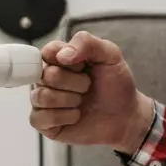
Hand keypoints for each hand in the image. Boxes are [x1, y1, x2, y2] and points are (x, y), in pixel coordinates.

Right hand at [29, 31, 154, 152]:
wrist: (125, 116)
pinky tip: (76, 115)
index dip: (69, 61)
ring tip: (82, 101)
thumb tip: (62, 55)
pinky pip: (39, 118)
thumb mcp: (110, 56)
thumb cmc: (116, 86)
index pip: (48, 52)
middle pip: (47, 75)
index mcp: (60, 58)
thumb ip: (87, 43)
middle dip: (76, 83)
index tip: (84, 67)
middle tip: (88, 87)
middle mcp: (48, 78)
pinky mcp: (44, 123)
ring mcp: (44, 100)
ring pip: (42, 96)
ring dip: (70, 100)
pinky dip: (64, 117)